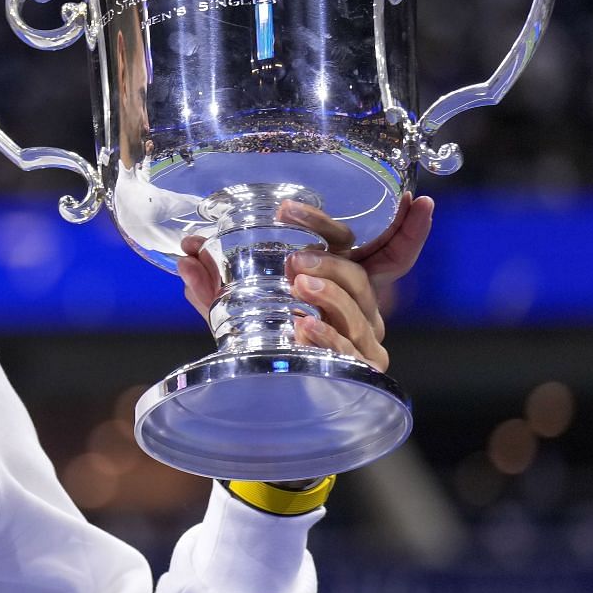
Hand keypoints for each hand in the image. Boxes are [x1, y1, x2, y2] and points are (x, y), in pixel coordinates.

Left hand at [176, 193, 434, 372]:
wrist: (268, 392)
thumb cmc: (262, 336)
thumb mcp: (232, 306)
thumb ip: (210, 280)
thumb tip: (186, 253)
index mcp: (342, 280)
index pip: (378, 248)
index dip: (404, 227)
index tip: (406, 200)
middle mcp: (361, 306)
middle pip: (358, 276)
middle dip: (330, 263)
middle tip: (295, 259)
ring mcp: (364, 338)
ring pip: (356, 310)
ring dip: (329, 294)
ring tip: (298, 285)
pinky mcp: (359, 368)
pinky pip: (347, 350)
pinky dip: (326, 337)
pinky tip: (305, 327)